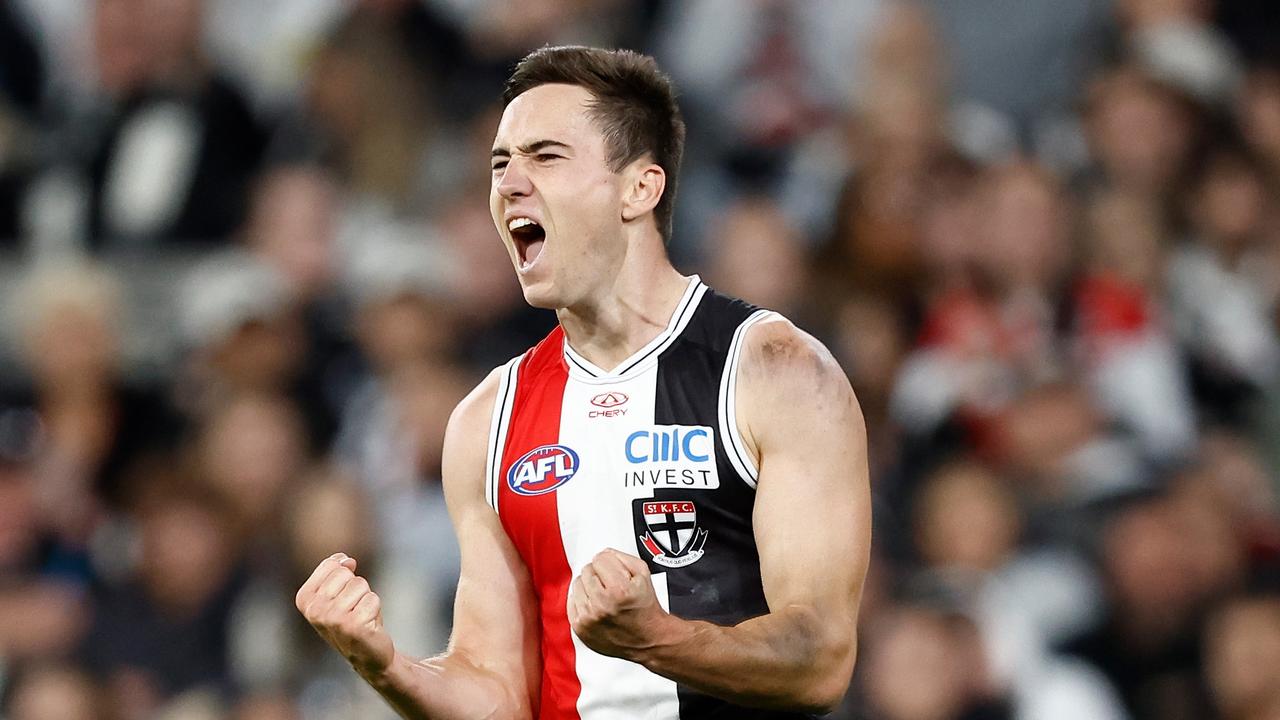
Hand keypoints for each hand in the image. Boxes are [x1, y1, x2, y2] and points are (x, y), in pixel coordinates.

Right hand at [295, 553, 393, 677]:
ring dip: (366, 598)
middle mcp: (314, 610)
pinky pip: (372, 598)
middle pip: (345, 574)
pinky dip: (375, 609)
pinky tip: (368, 624)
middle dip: (356, 587)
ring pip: (360, 584)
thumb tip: (346, 560)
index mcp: (304, 599)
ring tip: (360, 616)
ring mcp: (332, 618)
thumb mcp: (337, 593)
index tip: (342, 596)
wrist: (366, 655)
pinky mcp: (353, 626)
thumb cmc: (353, 619)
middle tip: (354, 608)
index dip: (345, 576)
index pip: (332, 565)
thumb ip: (336, 571)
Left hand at [568, 549, 669, 659]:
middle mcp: (602, 604)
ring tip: (604, 596)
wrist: (647, 639)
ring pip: (577, 584)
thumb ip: (622, 557)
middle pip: (587, 570)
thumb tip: (603, 554)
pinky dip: (582, 601)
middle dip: (599, 574)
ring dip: (589, 587)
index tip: (616, 572)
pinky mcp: (580, 628)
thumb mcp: (643, 575)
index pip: (599, 559)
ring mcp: (589, 618)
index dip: (609, 563)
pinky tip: (596, 606)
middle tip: (611, 586)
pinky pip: (571, 602)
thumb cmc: (645, 608)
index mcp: (619, 589)